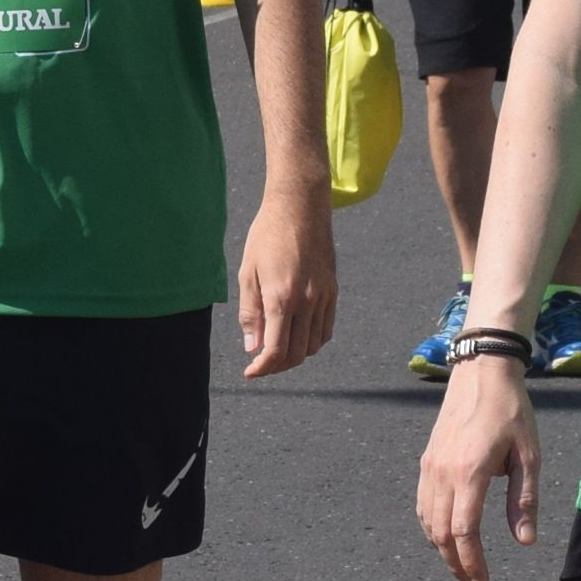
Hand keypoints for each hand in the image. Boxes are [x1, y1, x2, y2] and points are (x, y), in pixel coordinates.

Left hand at [233, 189, 335, 377]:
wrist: (300, 208)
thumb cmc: (267, 236)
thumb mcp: (247, 272)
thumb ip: (250, 313)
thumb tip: (253, 348)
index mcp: (281, 297)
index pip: (275, 350)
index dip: (262, 368)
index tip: (250, 372)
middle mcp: (306, 301)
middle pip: (296, 354)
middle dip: (276, 366)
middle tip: (260, 364)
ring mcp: (323, 297)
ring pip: (313, 346)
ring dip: (295, 356)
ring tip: (276, 351)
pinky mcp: (333, 291)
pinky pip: (326, 330)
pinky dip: (312, 342)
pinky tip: (297, 337)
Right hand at [416, 360, 543, 580]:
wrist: (481, 373)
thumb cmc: (511, 411)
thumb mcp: (529, 455)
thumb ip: (524, 500)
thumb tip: (525, 541)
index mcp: (470, 472)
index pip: (464, 530)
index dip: (472, 561)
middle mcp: (443, 472)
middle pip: (441, 532)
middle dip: (455, 564)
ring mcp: (430, 467)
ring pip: (428, 521)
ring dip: (442, 549)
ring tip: (460, 567)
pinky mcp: (426, 460)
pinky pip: (423, 504)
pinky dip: (432, 528)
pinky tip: (445, 537)